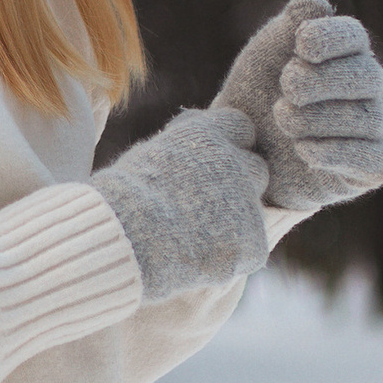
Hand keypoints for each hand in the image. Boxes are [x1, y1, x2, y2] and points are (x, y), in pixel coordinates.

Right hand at [90, 105, 272, 302]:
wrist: (127, 239)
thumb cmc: (124, 198)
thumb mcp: (149, 153)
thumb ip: (182, 142)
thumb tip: (195, 124)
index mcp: (208, 135)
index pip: (241, 126)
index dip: (229, 144)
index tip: (212, 164)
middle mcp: (236, 163)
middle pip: (257, 168)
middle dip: (239, 183)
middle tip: (207, 205)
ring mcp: (248, 204)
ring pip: (255, 209)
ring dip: (237, 219)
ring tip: (199, 235)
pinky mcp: (254, 242)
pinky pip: (250, 248)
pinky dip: (231, 256)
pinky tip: (200, 259)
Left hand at [214, 0, 382, 217]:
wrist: (244, 150)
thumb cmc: (258, 94)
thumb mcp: (265, 55)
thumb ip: (288, 26)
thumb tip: (316, 4)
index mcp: (345, 52)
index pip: (354, 36)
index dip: (332, 37)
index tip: (301, 44)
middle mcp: (367, 87)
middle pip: (365, 75)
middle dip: (321, 80)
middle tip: (287, 85)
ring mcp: (373, 126)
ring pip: (364, 118)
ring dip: (315, 118)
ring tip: (282, 118)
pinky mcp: (372, 165)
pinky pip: (369, 157)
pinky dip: (331, 152)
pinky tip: (301, 148)